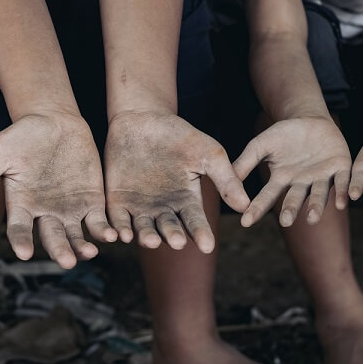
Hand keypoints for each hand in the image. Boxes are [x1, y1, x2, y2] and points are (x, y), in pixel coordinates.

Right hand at [0, 111, 116, 268]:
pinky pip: (98, 221)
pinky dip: (104, 230)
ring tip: (89, 252)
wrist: (53, 118)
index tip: (25, 253)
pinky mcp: (92, 200)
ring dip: (83, 247)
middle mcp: (45, 213)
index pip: (20, 230)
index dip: (22, 242)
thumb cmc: (20, 136)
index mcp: (21, 206)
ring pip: (77, 236)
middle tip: (67, 262)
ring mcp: (70, 208)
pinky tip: (112, 235)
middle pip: (52, 238)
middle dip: (60, 251)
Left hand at [104, 111, 248, 252]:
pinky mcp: (117, 201)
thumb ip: (225, 179)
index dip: (201, 233)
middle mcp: (163, 209)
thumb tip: (246, 205)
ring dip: (147, 237)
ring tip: (151, 241)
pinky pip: (118, 219)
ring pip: (144, 229)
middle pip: (169, 228)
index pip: (195, 221)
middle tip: (177, 242)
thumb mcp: (208, 153)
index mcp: (187, 200)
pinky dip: (120, 228)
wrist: (143, 118)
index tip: (208, 245)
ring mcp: (140, 206)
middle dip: (173, 236)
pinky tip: (123, 235)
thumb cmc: (180, 135)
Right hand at [234, 117, 351, 227]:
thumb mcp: (260, 144)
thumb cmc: (283, 133)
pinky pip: (343, 182)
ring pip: (319, 194)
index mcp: (281, 179)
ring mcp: (321, 177)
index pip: (267, 196)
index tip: (245, 221)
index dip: (257, 208)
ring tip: (312, 218)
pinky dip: (343, 192)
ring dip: (316, 206)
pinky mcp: (340, 168)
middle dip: (291, 209)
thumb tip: (226, 178)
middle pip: (295, 198)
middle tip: (285, 222)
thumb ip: (246, 161)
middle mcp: (301, 183)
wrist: (310, 119)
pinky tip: (343, 203)